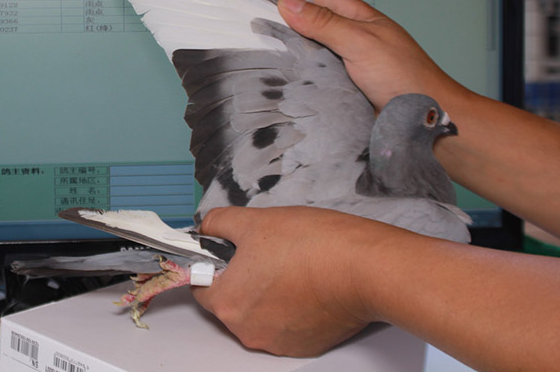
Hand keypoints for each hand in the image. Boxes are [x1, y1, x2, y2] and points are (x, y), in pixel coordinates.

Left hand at [191, 206, 389, 356]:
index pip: (200, 283)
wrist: (365, 269)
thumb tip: (208, 227)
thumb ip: (218, 223)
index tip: (227, 249)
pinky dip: (290, 306)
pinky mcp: (304, 345)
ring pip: (258, 312)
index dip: (212, 261)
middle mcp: (247, 330)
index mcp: (227, 302)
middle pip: (229, 299)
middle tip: (265, 251)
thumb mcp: (253, 220)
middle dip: (242, 276)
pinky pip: (285, 324)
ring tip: (290, 264)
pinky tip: (306, 283)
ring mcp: (277, 342)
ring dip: (266, 292)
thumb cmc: (312, 246)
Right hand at [277, 0, 463, 111]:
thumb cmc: (404, 76)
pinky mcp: (339, 87)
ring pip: (305, 52)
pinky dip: (302, 80)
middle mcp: (345, 36)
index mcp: (353, 15)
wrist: (424, 121)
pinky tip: (293, 87)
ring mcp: (342, 62)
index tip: (270, 16)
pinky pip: (312, 78)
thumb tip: (286, 2)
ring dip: (292, 58)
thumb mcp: (360, 42)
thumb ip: (324, 22)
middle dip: (285, 29)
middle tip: (268, 44)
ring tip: (278, 67)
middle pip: (304, 22)